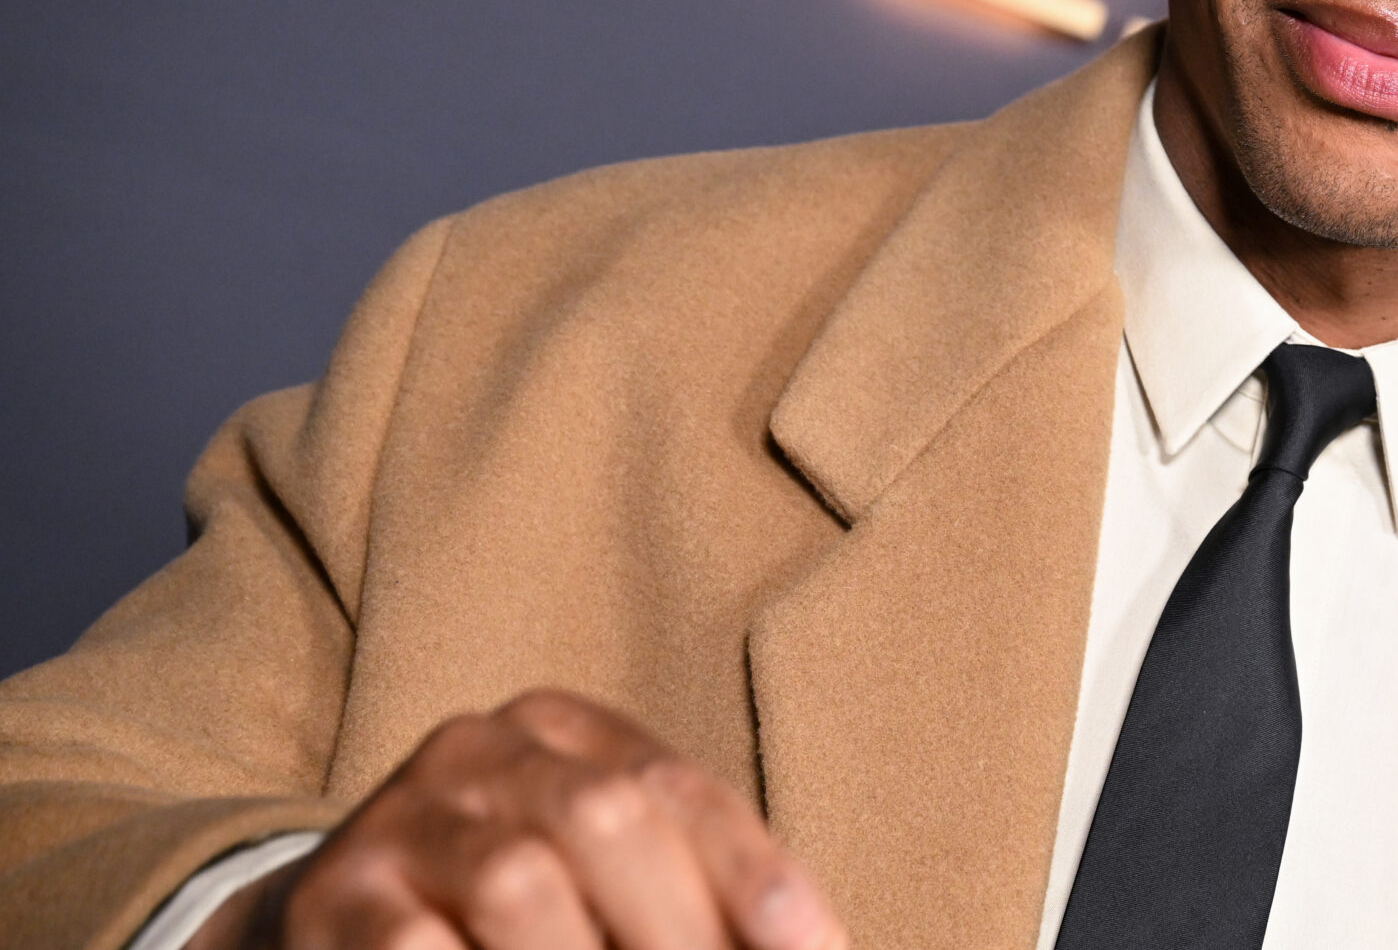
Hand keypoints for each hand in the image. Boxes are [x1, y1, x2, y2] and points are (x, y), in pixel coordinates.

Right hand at [189, 689, 844, 949]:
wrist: (331, 935)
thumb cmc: (515, 920)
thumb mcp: (602, 886)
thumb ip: (692, 903)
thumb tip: (808, 948)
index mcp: (561, 729)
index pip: (680, 790)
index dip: (757, 878)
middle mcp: (478, 749)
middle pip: (608, 818)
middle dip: (680, 929)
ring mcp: (398, 818)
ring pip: (522, 884)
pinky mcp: (330, 901)